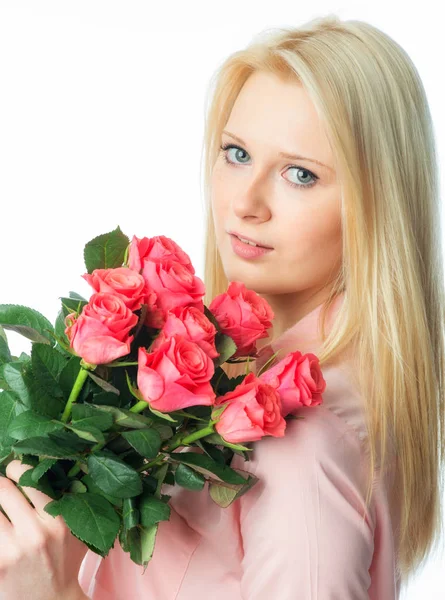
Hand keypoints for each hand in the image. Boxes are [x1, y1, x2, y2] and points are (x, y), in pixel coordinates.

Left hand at [0, 459, 89, 599]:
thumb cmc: (65, 564)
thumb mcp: (78, 533)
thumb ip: (70, 505)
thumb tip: (54, 471)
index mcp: (57, 520)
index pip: (29, 479)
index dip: (16, 468)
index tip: (12, 467)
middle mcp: (35, 532)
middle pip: (2, 489)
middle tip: (0, 483)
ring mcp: (13, 549)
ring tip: (1, 509)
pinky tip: (1, 526)